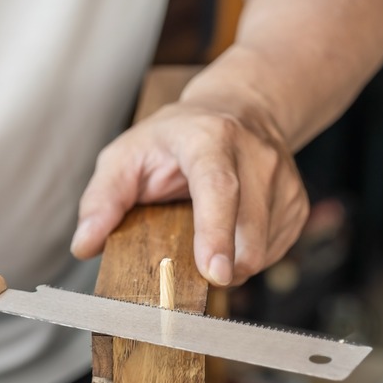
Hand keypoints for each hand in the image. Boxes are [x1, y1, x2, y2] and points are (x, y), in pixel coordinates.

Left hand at [71, 100, 308, 286]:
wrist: (238, 110)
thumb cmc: (175, 137)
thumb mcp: (126, 155)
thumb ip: (101, 199)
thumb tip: (85, 244)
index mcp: (209, 139)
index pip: (219, 188)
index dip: (215, 232)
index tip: (212, 272)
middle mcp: (255, 155)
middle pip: (249, 229)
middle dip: (222, 266)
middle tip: (193, 267)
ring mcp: (283, 178)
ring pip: (265, 248)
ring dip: (232, 264)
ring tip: (209, 240)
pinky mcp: (297, 201)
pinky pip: (277, 250)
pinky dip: (250, 257)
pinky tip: (232, 235)